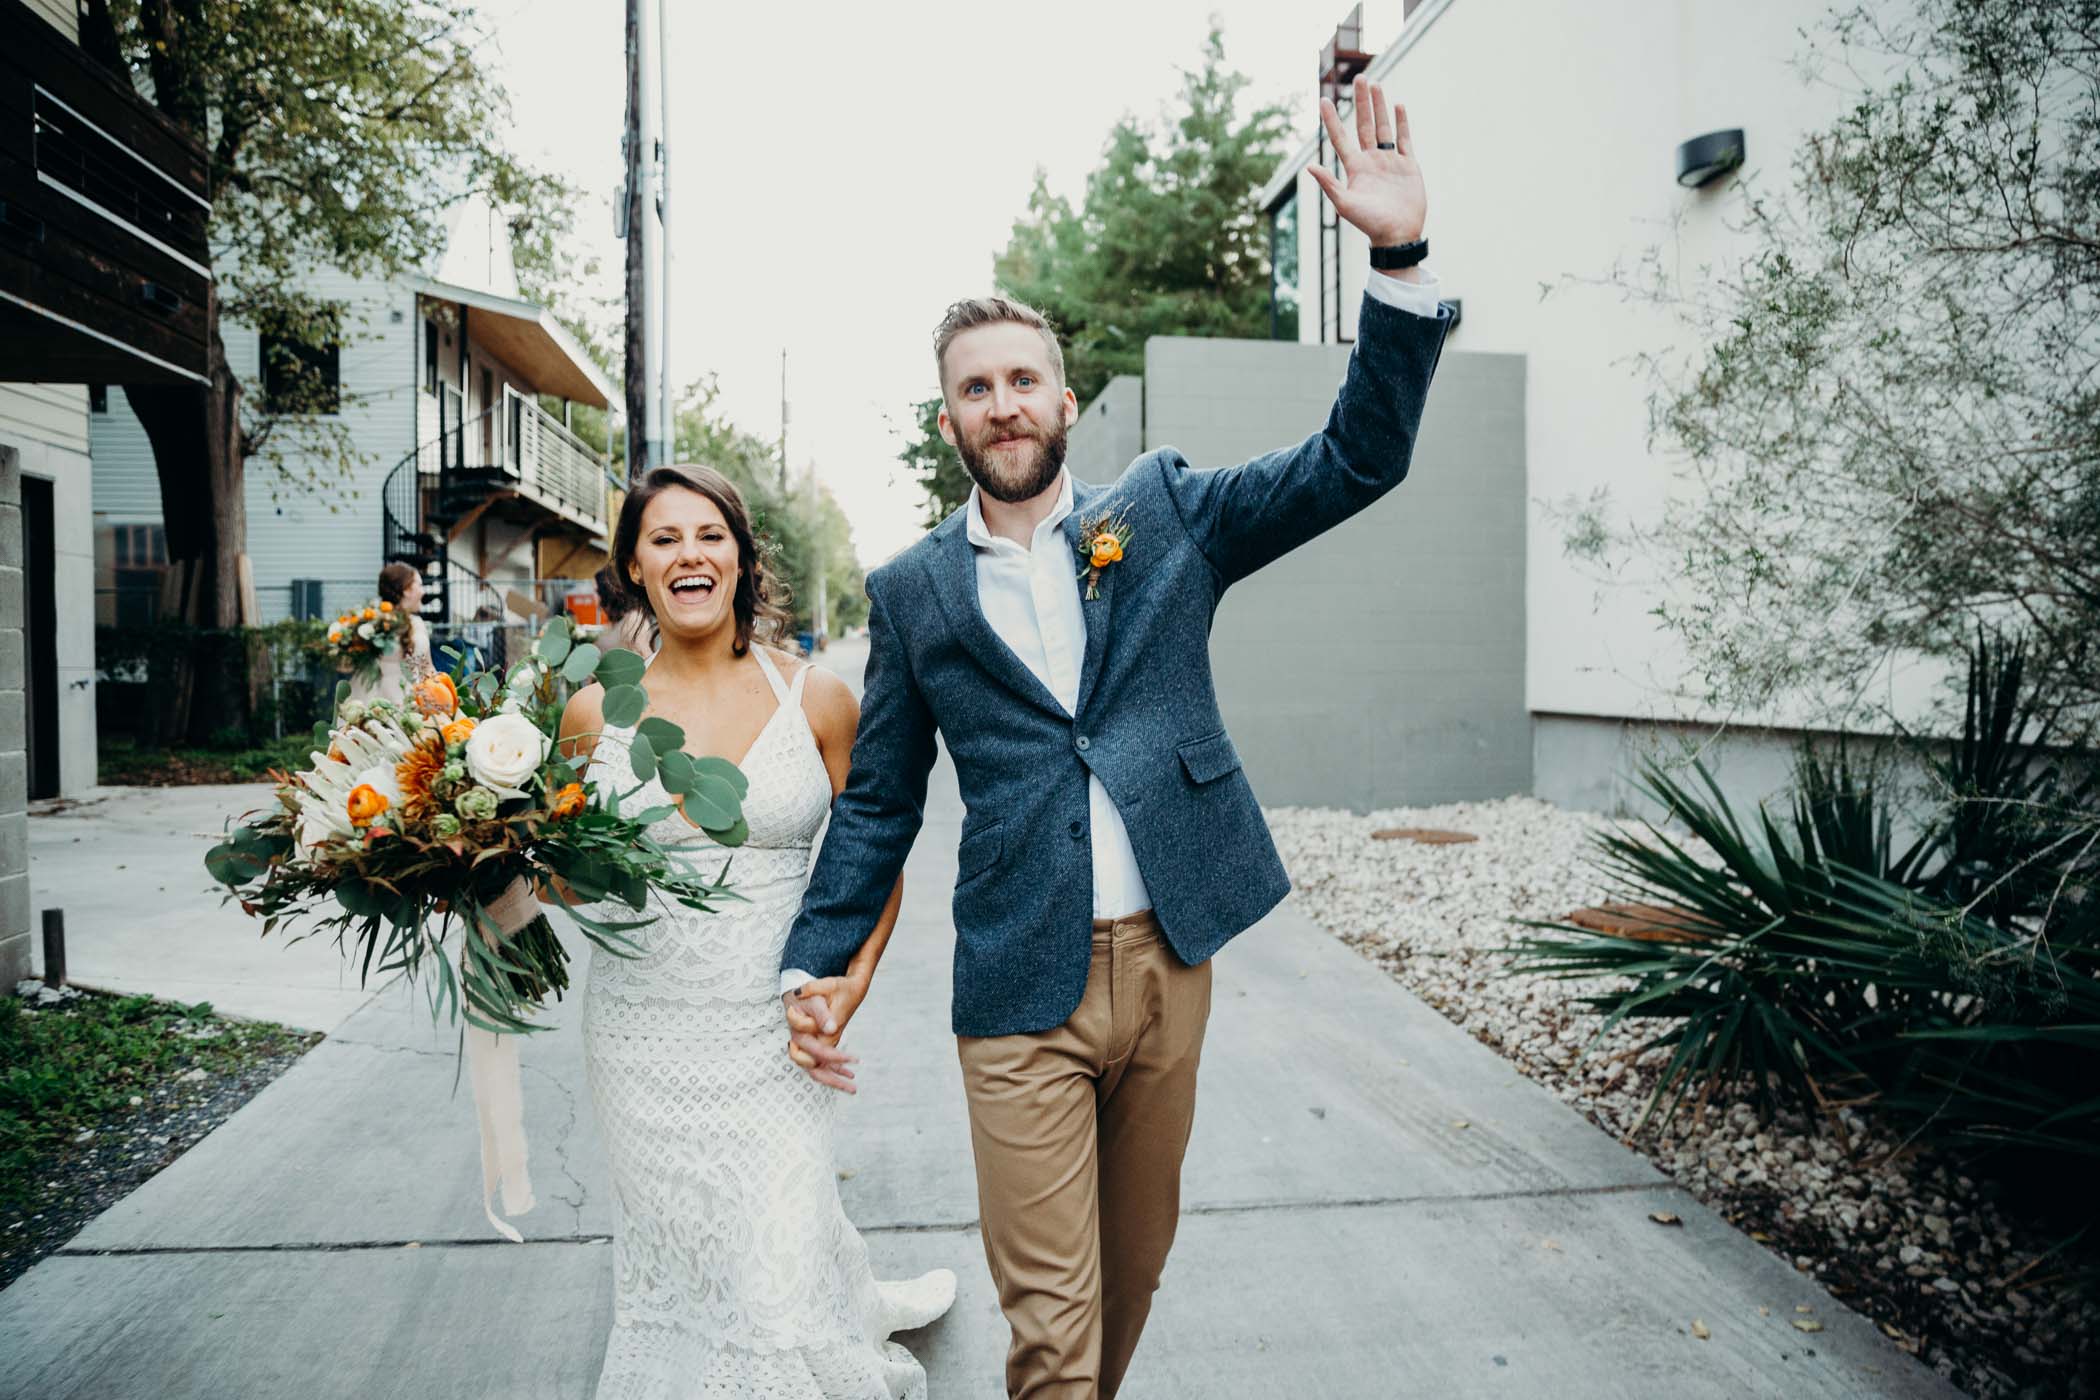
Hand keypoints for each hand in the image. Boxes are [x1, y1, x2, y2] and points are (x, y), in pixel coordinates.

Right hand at [783, 978, 862, 1092]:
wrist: (819, 987)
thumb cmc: (820, 988)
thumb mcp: (824, 991)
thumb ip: (822, 1012)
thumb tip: (831, 1030)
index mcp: (798, 1025)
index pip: (813, 1047)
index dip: (833, 1055)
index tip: (853, 1058)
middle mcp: (799, 1038)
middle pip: (811, 1065)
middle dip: (832, 1076)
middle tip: (853, 1077)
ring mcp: (806, 1044)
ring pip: (815, 1070)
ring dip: (833, 1081)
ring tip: (853, 1088)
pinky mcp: (815, 1046)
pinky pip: (821, 1065)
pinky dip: (834, 1072)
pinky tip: (850, 1076)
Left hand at [1308, 77, 1425, 249]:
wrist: (1398, 235)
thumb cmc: (1369, 223)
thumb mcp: (1345, 204)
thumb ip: (1329, 184)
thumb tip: (1310, 167)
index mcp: (1354, 168)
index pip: (1340, 138)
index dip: (1331, 119)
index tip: (1323, 99)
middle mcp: (1370, 161)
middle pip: (1364, 125)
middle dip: (1361, 101)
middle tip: (1360, 77)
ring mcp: (1389, 162)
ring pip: (1383, 127)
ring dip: (1380, 106)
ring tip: (1375, 85)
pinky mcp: (1408, 165)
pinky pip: (1404, 140)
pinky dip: (1402, 123)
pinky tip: (1398, 106)